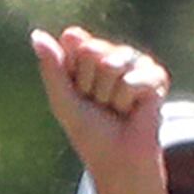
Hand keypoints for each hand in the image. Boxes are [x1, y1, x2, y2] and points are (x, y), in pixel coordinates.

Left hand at [32, 26, 168, 175]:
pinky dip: (126, 102)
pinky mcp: (157, 76)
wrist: (117, 158)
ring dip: (108, 95)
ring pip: (112, 64)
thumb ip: (51, 67)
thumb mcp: (62, 98)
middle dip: (90, 82)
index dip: (72, 68)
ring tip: (116, 108)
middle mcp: (113, 53)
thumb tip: (37, 34)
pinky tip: (133, 111)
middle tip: (98, 103)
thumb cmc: (89, 131)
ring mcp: (137, 63)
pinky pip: (131, 81)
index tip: (77, 90)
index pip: (74, 39)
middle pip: (92, 49)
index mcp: (89, 53)